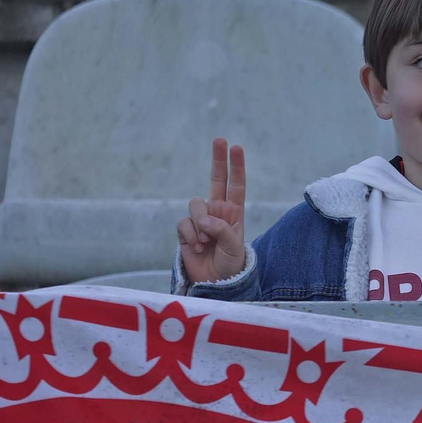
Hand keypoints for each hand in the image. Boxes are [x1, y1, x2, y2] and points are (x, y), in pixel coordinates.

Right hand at [177, 138, 247, 283]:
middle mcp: (217, 211)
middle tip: (220, 139)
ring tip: (207, 243)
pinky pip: (184, 223)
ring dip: (200, 224)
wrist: (214, 283)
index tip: (237, 147)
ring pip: (195, 205)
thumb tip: (204, 219)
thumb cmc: (230, 265)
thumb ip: (222, 230)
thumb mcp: (234, 248)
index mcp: (234, 213)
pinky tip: (197, 248)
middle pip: (216, 180)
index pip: (236, 185)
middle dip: (218, 159)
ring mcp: (200, 219)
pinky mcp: (185, 230)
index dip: (236, 167)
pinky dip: (190, 235)